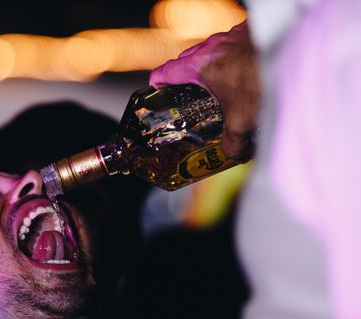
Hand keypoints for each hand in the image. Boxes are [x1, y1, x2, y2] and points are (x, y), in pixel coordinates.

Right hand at [150, 21, 260, 160]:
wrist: (295, 52)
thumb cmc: (264, 78)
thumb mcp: (243, 119)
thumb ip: (234, 141)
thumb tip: (233, 154)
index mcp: (199, 65)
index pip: (164, 72)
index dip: (156, 84)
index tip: (156, 93)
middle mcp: (211, 47)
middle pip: (185, 60)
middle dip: (183, 78)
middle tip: (187, 95)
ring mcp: (230, 36)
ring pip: (209, 52)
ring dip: (210, 67)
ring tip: (219, 87)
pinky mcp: (249, 32)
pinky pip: (231, 45)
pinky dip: (232, 59)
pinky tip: (245, 75)